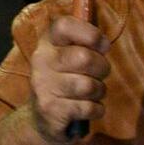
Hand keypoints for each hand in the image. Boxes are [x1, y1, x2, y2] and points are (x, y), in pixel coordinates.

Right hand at [25, 16, 110, 144]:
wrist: (40, 119)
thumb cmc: (63, 81)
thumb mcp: (67, 57)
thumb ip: (83, 44)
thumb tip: (103, 43)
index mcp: (47, 42)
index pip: (64, 25)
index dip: (90, 34)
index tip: (102, 46)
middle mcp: (41, 60)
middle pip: (84, 58)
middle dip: (101, 68)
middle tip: (99, 75)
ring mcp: (43, 85)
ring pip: (88, 85)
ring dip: (99, 91)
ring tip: (92, 93)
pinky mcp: (50, 108)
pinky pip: (88, 107)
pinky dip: (96, 110)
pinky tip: (88, 109)